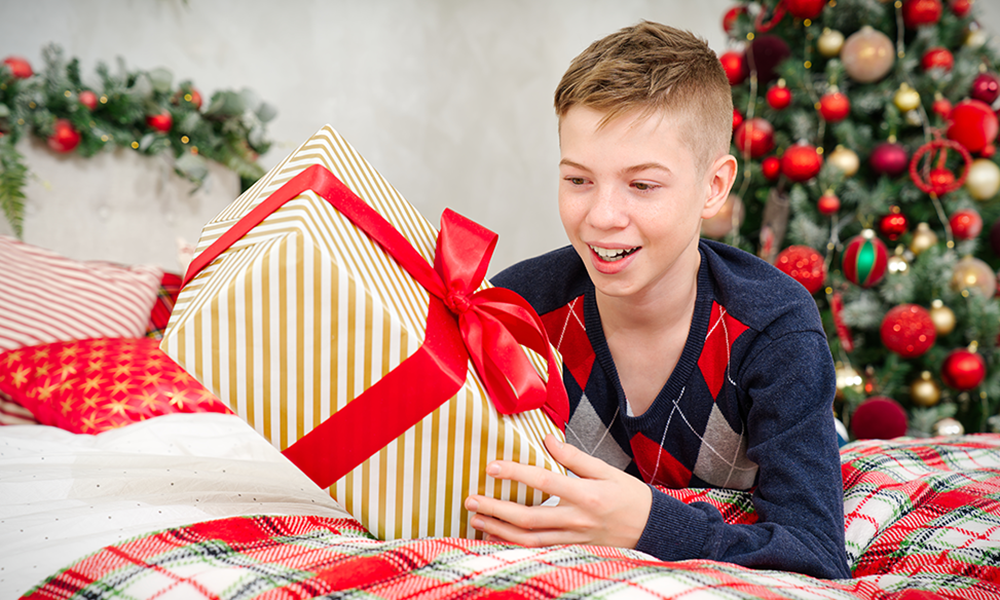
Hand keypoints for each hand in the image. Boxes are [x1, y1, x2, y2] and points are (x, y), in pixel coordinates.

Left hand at [464, 434, 651, 547]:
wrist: (653, 530)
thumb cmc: (631, 497)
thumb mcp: (606, 470)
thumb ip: (574, 457)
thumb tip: (547, 439)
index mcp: (587, 495)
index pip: (544, 482)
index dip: (516, 473)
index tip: (492, 466)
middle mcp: (577, 520)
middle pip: (529, 518)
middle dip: (496, 509)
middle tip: (471, 499)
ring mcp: (574, 539)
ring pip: (530, 539)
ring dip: (499, 530)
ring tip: (475, 518)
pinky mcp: (573, 549)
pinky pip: (538, 549)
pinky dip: (514, 544)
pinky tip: (496, 536)